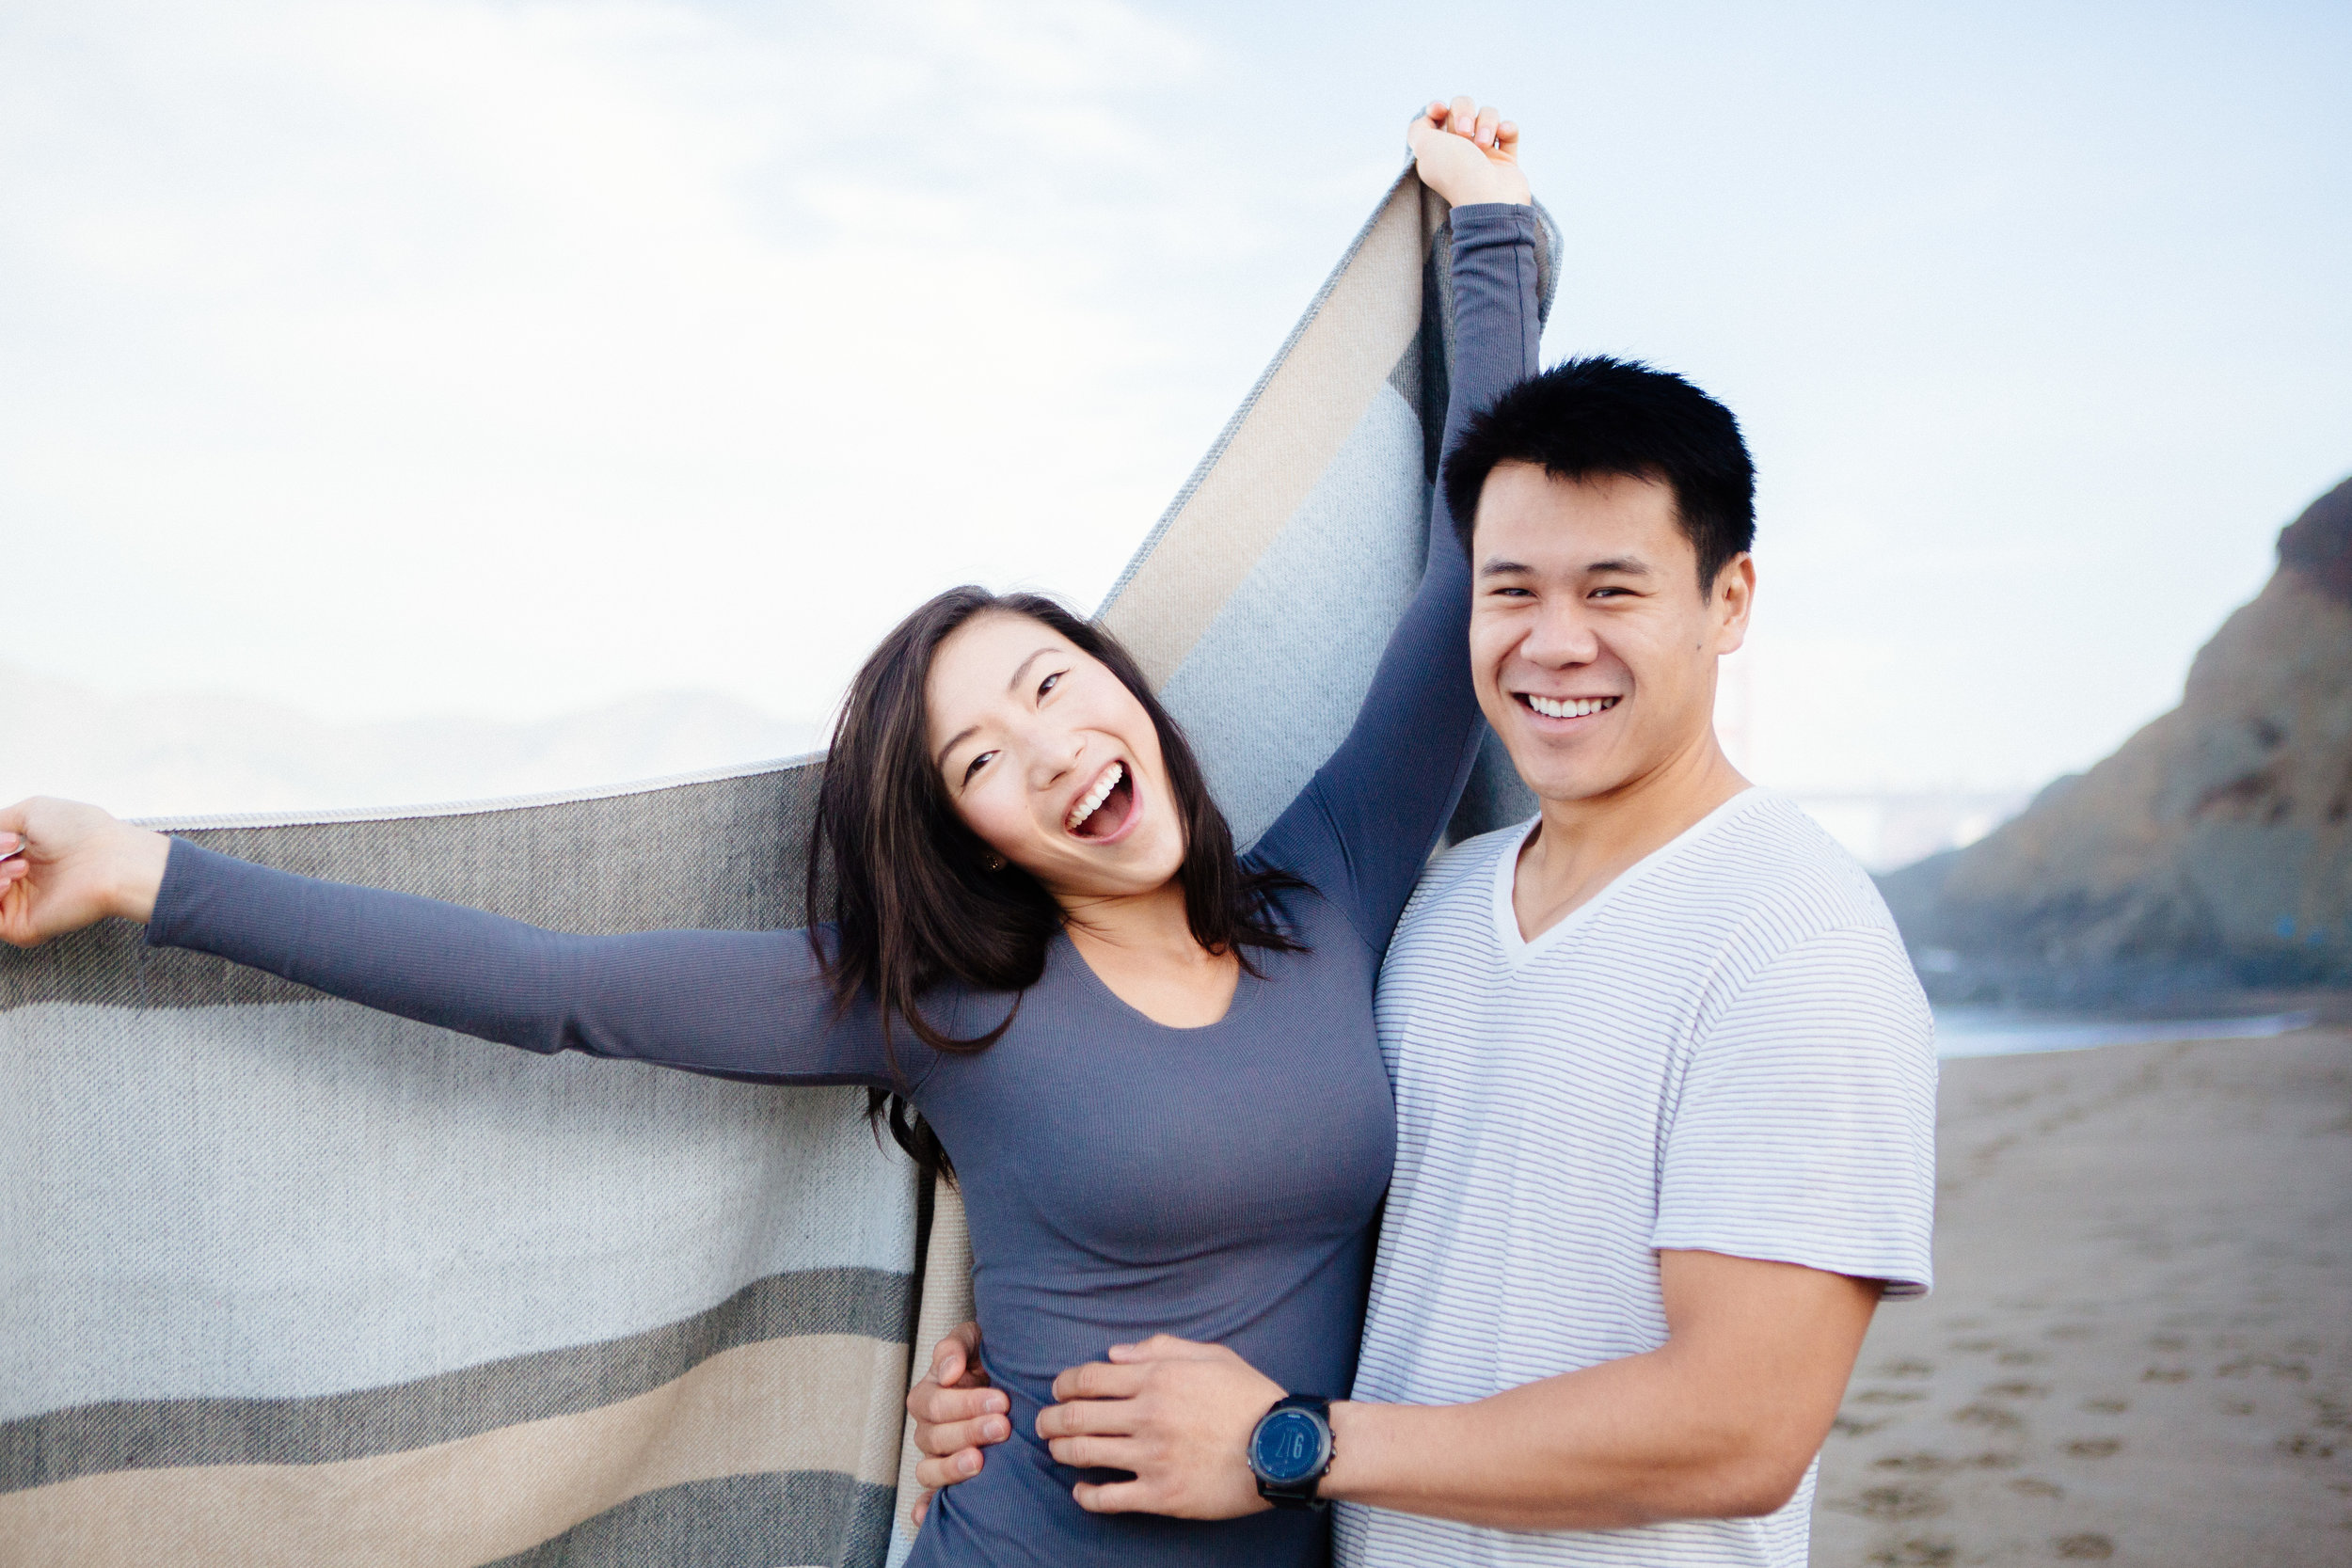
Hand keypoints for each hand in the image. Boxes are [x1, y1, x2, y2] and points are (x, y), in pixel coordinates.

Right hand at [0, 797, 171, 948]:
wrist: (113, 859)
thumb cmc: (85, 832)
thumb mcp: (30, 812)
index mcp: (22, 856)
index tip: (12, 837)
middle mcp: (19, 882)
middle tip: (12, 846)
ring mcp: (19, 905)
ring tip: (20, 867)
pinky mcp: (22, 927)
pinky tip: (7, 884)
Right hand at [906, 1322, 1008, 1525]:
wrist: (1009, 1380)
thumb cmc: (989, 1357)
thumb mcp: (974, 1339)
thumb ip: (956, 1347)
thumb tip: (947, 1373)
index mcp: (928, 1394)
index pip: (934, 1404)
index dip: (965, 1404)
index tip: (1001, 1401)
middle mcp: (927, 1428)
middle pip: (934, 1437)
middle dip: (969, 1431)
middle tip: (1002, 1427)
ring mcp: (935, 1456)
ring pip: (929, 1469)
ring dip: (952, 1468)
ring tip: (980, 1462)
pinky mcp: (947, 1478)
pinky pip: (928, 1497)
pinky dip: (924, 1507)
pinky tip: (925, 1517)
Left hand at [1039, 1334, 1284, 1518]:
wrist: (1283, 1446)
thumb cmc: (1249, 1397)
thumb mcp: (1211, 1355)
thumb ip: (1159, 1348)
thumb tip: (1114, 1354)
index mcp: (1157, 1378)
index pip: (1087, 1378)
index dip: (1063, 1384)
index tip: (1058, 1390)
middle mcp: (1147, 1416)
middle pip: (1076, 1416)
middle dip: (1051, 1420)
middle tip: (1044, 1424)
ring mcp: (1152, 1457)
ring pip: (1083, 1454)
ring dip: (1060, 1452)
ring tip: (1056, 1451)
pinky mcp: (1161, 1494)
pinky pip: (1108, 1498)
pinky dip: (1085, 1495)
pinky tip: (1081, 1490)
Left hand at [1407, 95, 1530, 208]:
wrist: (1489, 199)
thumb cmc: (1455, 172)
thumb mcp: (1424, 146)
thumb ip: (1418, 129)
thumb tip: (1427, 119)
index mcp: (1436, 150)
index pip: (1435, 117)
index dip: (1437, 108)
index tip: (1439, 110)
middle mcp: (1458, 150)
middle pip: (1462, 108)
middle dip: (1463, 112)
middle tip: (1464, 132)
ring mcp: (1483, 154)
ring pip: (1487, 115)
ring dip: (1486, 123)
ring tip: (1484, 145)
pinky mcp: (1505, 158)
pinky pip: (1509, 129)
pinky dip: (1507, 128)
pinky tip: (1503, 136)